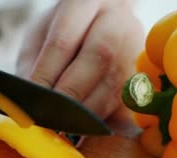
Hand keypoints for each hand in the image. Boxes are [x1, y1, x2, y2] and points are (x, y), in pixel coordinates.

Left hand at [17, 0, 143, 119]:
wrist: (102, 22)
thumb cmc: (64, 30)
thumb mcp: (40, 36)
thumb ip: (33, 64)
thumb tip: (31, 100)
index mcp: (86, 2)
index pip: (64, 40)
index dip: (47, 74)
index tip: (32, 100)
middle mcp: (117, 19)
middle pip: (98, 57)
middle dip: (70, 93)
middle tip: (50, 117)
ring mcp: (136, 44)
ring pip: (115, 81)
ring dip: (86, 110)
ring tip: (63, 126)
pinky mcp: (145, 72)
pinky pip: (126, 100)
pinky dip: (103, 117)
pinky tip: (84, 127)